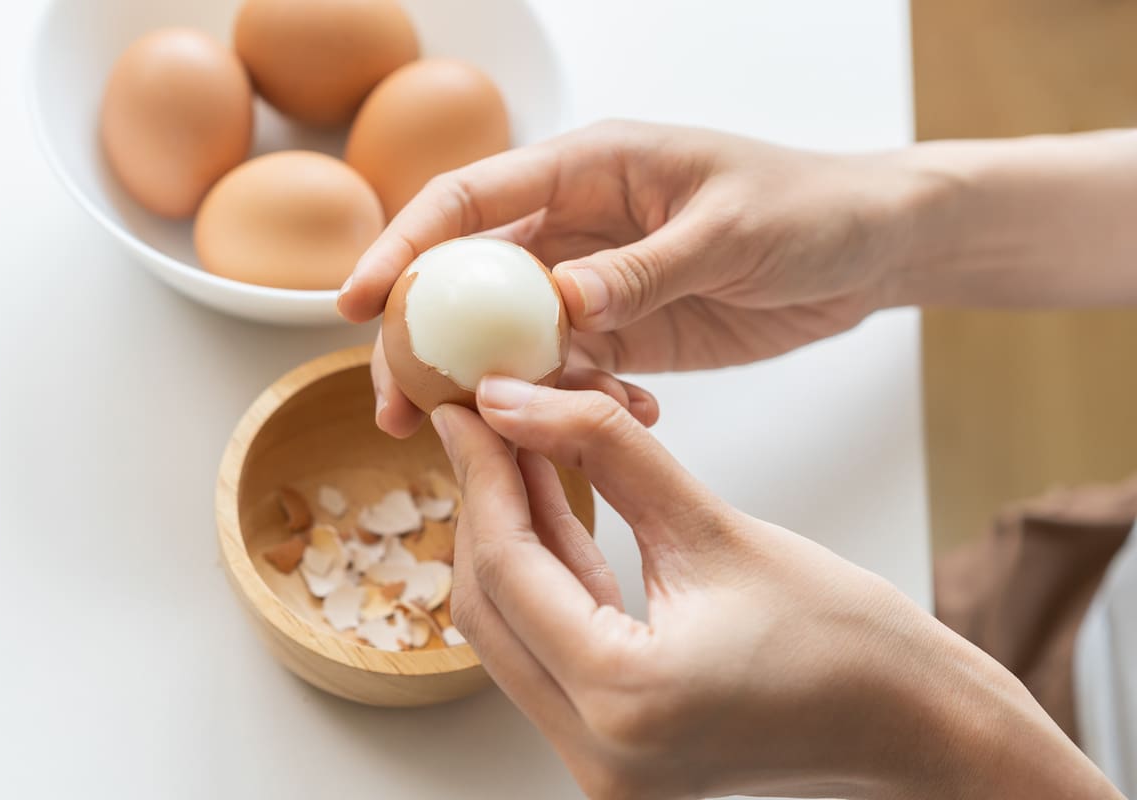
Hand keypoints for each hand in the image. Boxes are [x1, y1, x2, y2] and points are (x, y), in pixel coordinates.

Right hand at [338, 120, 924, 436]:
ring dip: (494, 389)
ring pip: (514, 338)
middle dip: (424, 341)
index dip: (404, 247)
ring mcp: (598, 284)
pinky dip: (577, 405)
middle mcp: (578, 226)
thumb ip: (643, 268)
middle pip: (470, 283)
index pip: (472, 202)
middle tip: (394, 408)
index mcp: (589, 171)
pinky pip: (576, 373)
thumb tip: (558, 305)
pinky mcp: (629, 333)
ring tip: (483, 441)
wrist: (870, 248)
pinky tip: (615, 424)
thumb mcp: (728, 232)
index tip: (355, 303)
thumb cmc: (807, 208)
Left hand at [431, 378, 1122, 799]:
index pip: (507, 566)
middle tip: (486, 423)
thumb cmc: (847, 639)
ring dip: (509, 541)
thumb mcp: (714, 525)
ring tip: (515, 453)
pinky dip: (546, 582)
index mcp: (624, 699)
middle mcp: (596, 752)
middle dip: (482, 505)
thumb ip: (606, 451)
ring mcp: (600, 764)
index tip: (468, 408)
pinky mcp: (613, 752)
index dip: (480, 473)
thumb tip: (518, 401)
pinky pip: (550, 654)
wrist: (910, 722)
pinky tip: (550, 510)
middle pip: (490, 606)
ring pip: (510, 633)